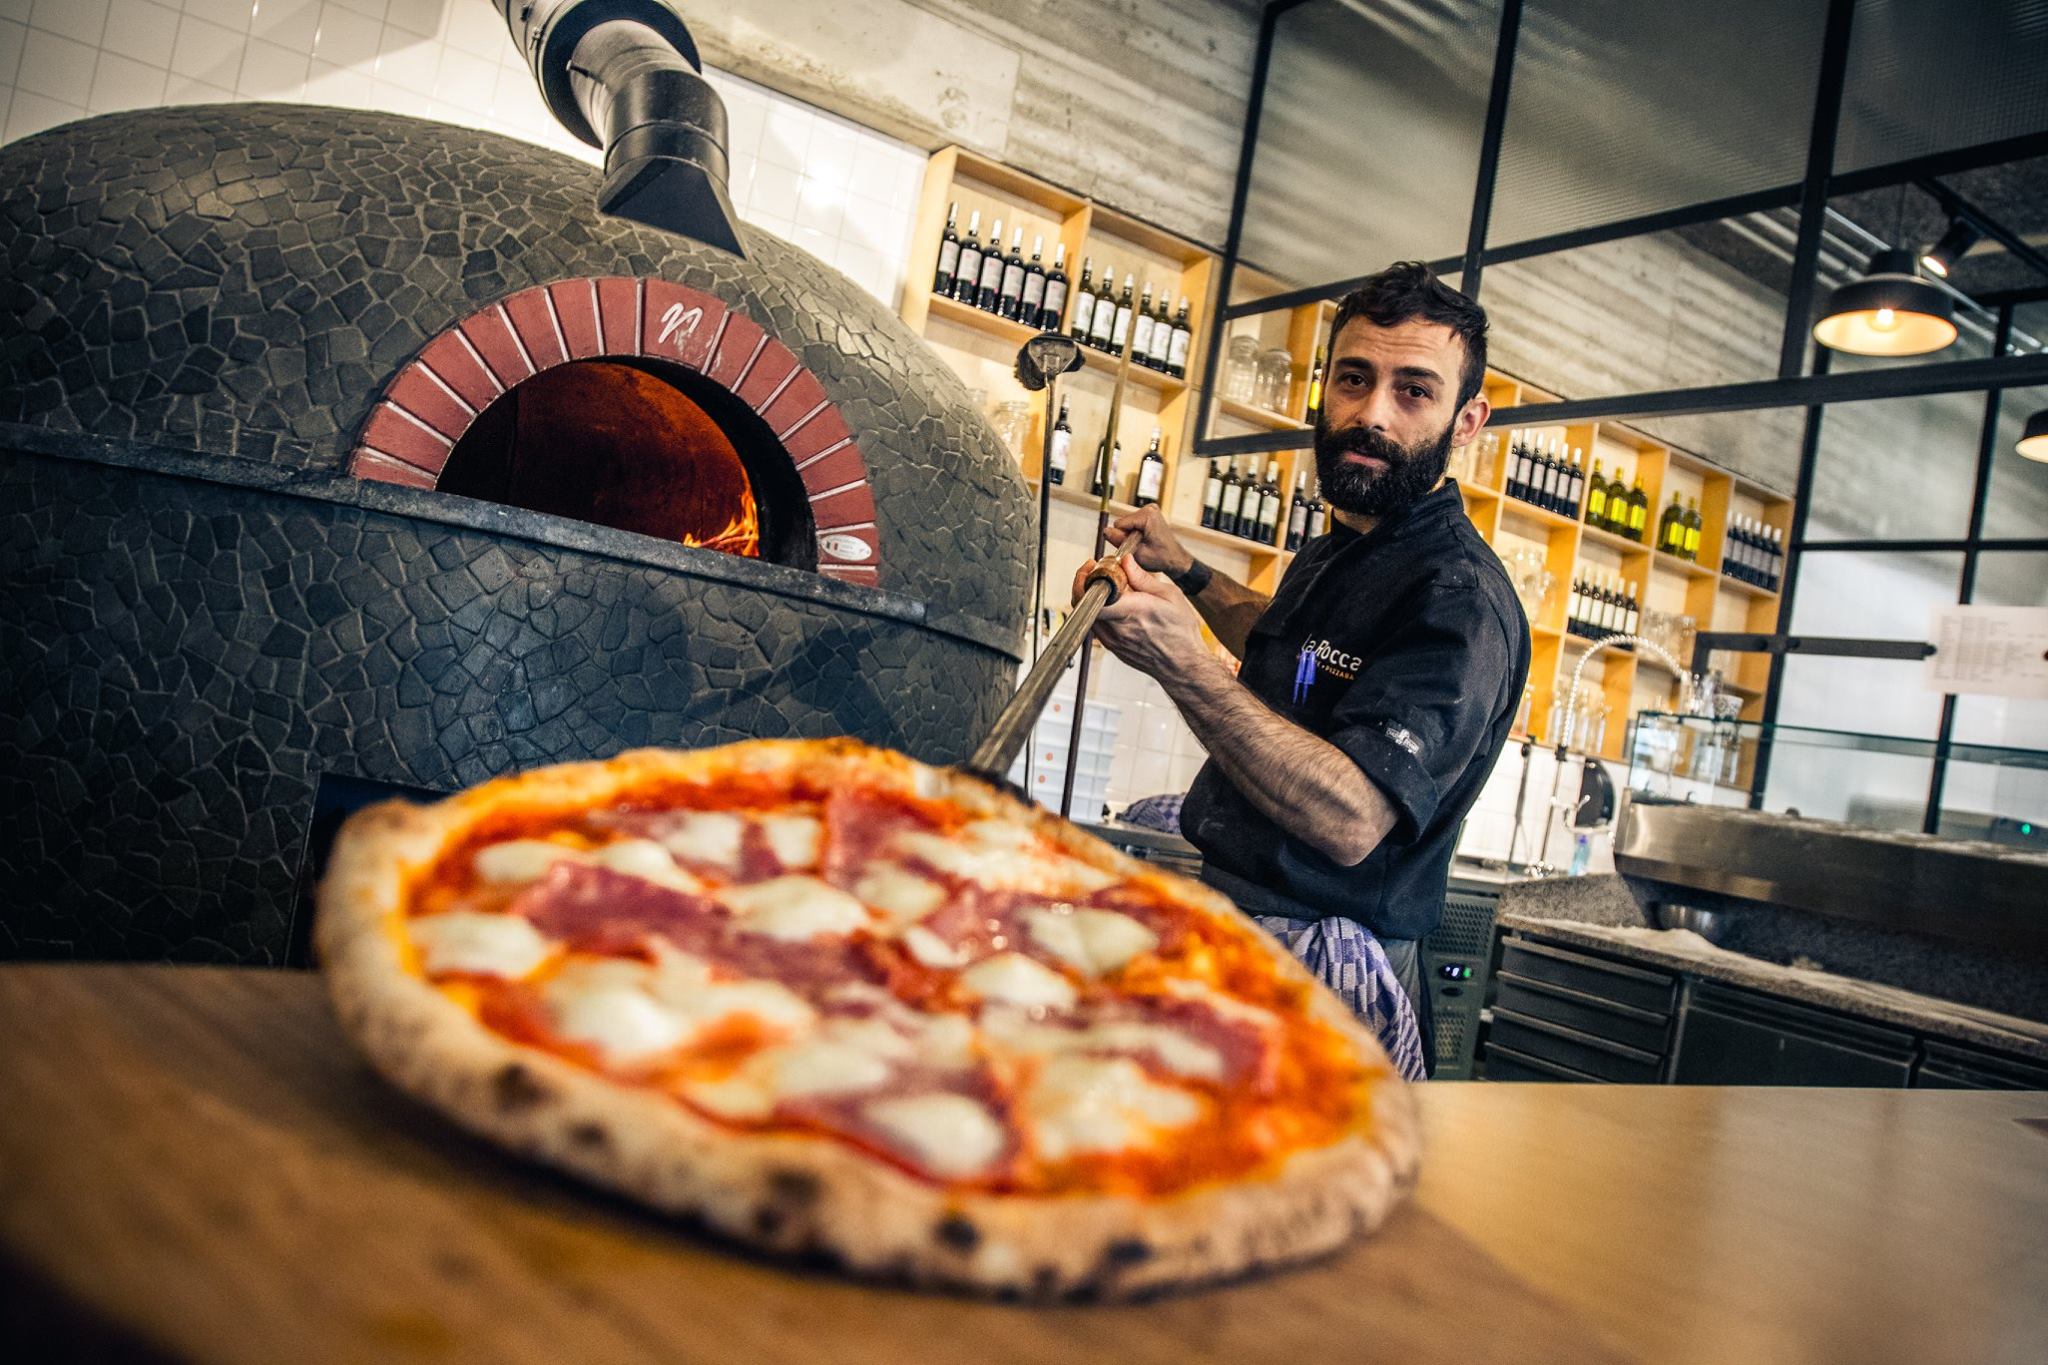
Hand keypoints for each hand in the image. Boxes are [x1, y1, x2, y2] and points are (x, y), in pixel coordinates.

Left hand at [1071, 554, 1206, 678]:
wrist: (1183, 664)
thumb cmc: (1181, 632)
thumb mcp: (1169, 595)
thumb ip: (1142, 578)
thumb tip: (1125, 561)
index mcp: (1131, 611)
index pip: (1092, 595)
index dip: (1085, 578)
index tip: (1093, 566)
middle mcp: (1117, 628)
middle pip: (1084, 603)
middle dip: (1085, 583)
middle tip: (1095, 572)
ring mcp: (1112, 641)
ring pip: (1088, 614)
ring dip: (1092, 598)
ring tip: (1108, 587)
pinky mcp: (1113, 648)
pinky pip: (1096, 625)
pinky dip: (1099, 611)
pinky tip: (1115, 604)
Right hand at [1103, 505, 1192, 577]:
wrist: (1175, 558)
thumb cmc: (1161, 558)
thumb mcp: (1137, 554)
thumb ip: (1120, 541)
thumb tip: (1105, 531)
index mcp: (1147, 515)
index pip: (1119, 524)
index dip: (1123, 538)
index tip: (1136, 547)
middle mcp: (1149, 508)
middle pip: (1122, 522)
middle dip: (1127, 536)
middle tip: (1141, 546)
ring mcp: (1150, 509)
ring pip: (1126, 523)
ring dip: (1131, 535)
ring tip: (1144, 543)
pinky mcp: (1149, 512)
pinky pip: (1132, 523)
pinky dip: (1135, 532)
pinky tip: (1145, 539)